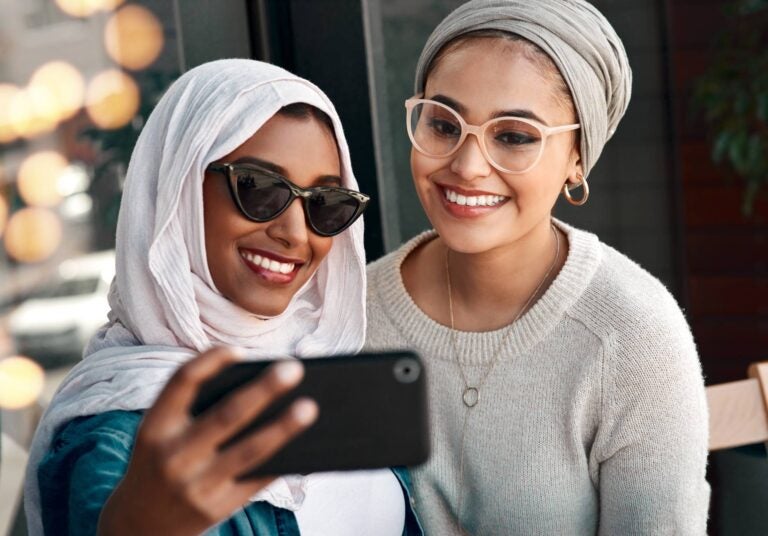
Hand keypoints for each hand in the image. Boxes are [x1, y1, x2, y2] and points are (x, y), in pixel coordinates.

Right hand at [97, 346, 316, 535]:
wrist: (139, 525)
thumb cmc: (162, 461)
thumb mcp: (161, 432)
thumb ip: (194, 407)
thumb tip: (259, 382)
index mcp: (155, 426)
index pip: (182, 382)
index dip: (211, 361)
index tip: (240, 350)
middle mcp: (173, 455)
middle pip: (226, 415)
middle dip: (264, 390)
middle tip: (295, 368)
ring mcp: (195, 485)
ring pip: (250, 450)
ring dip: (284, 427)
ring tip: (310, 407)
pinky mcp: (216, 508)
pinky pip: (257, 479)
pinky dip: (282, 459)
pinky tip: (305, 442)